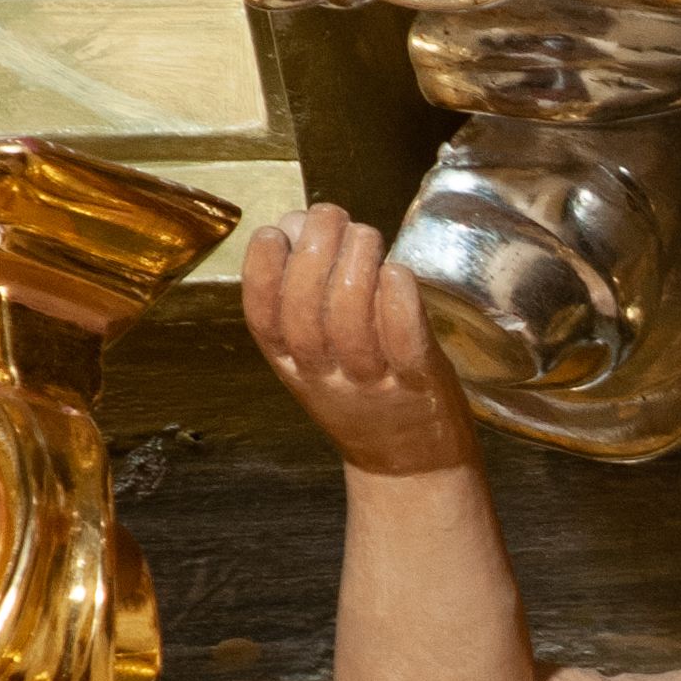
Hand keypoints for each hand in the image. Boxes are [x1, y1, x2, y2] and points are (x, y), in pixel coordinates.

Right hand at [241, 204, 475, 475]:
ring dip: (356, 263)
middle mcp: (324, 375)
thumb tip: (294, 222)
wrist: (409, 465)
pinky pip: (404, 342)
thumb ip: (303, 291)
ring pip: (351, 321)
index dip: (262, 272)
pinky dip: (398, 301)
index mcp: (290, 365)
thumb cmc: (363, 390)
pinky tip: (396, 270)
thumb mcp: (316, 352)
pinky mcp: (419, 384)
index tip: (273, 231)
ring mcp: (371, 382)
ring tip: (365, 234)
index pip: (263, 319)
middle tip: (331, 215)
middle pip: (304, 312)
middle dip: (313, 249)